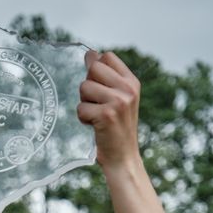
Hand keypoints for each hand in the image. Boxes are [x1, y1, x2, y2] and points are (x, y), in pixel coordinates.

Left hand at [77, 51, 140, 170]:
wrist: (123, 158)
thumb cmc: (116, 129)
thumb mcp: (118, 99)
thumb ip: (105, 78)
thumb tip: (89, 54)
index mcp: (131, 82)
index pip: (107, 57)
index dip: (96, 69)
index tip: (99, 87)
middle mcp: (128, 89)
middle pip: (93, 69)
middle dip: (88, 87)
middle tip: (97, 105)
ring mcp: (118, 101)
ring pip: (84, 88)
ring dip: (84, 104)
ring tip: (97, 117)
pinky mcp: (107, 115)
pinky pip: (80, 108)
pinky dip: (83, 119)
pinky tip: (94, 127)